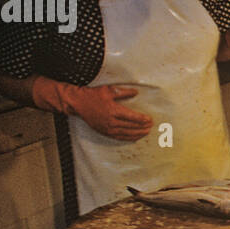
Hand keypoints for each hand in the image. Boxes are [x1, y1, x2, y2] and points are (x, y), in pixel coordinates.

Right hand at [32, 77, 152, 139]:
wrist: (78, 103)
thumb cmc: (93, 95)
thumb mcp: (109, 90)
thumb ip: (123, 92)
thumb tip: (136, 92)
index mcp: (113, 110)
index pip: (132, 117)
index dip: (142, 119)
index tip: (150, 119)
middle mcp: (111, 121)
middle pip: (130, 126)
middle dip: (142, 127)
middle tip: (151, 126)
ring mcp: (107, 128)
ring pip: (126, 133)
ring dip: (137, 134)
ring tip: (146, 132)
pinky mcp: (104, 131)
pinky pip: (118, 137)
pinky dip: (128, 138)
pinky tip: (135, 137)